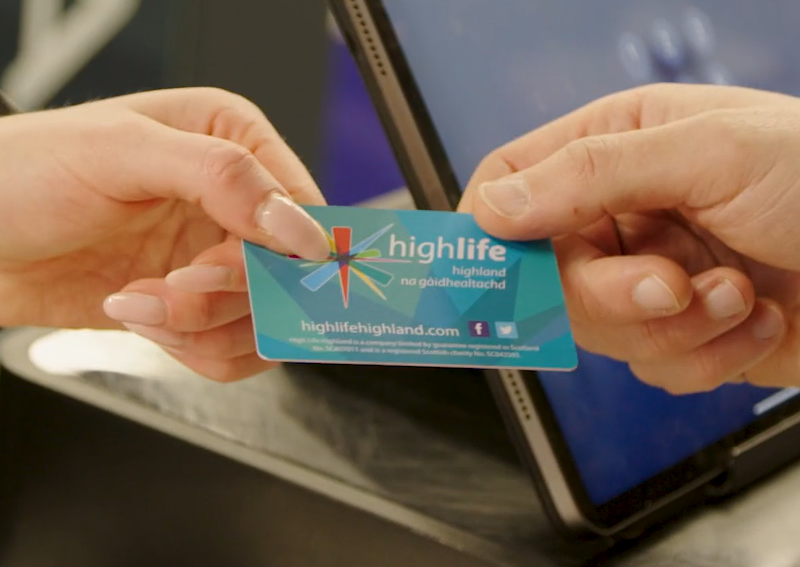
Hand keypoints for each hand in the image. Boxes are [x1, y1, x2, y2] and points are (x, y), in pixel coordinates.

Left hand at [0, 88, 329, 381]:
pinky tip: (144, 319)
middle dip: (228, 295)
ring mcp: (216, 258)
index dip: (285, 253)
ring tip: (142, 304)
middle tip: (174, 286)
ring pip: (265, 322)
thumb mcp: (121, 152)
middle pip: (289, 275)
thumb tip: (300, 225)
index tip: (245, 276)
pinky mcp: (196, 307)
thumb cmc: (22, 174)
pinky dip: (194, 350)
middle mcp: (235, 203)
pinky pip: (233, 349)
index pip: (304, 210)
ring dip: (204, 328)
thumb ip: (222, 176)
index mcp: (234, 143)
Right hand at [460, 83, 799, 392]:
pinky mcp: (680, 333)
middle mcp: (622, 214)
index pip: (510, 184)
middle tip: (664, 284)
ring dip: (671, 324)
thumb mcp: (708, 152)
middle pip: (544, 276)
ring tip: (735, 293)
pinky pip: (649, 365)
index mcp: (615, 147)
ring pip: (596, 331)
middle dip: (607, 293)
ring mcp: (648, 277)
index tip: (485, 273)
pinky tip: (755, 317)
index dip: (488, 230)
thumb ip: (589, 173)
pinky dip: (705, 353)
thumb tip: (494, 208)